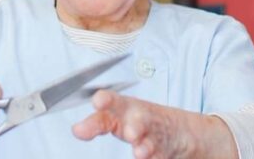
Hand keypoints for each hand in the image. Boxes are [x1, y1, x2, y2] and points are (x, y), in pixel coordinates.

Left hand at [72, 90, 237, 158]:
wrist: (177, 131)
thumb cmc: (138, 119)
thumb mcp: (116, 117)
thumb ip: (95, 124)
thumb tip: (76, 130)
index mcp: (126, 107)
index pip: (114, 101)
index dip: (107, 100)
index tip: (99, 101)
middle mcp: (142, 119)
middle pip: (140, 120)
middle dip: (136, 126)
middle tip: (130, 132)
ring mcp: (156, 136)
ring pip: (152, 141)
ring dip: (146, 146)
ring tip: (140, 151)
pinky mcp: (165, 151)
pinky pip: (160, 156)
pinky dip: (155, 157)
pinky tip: (149, 157)